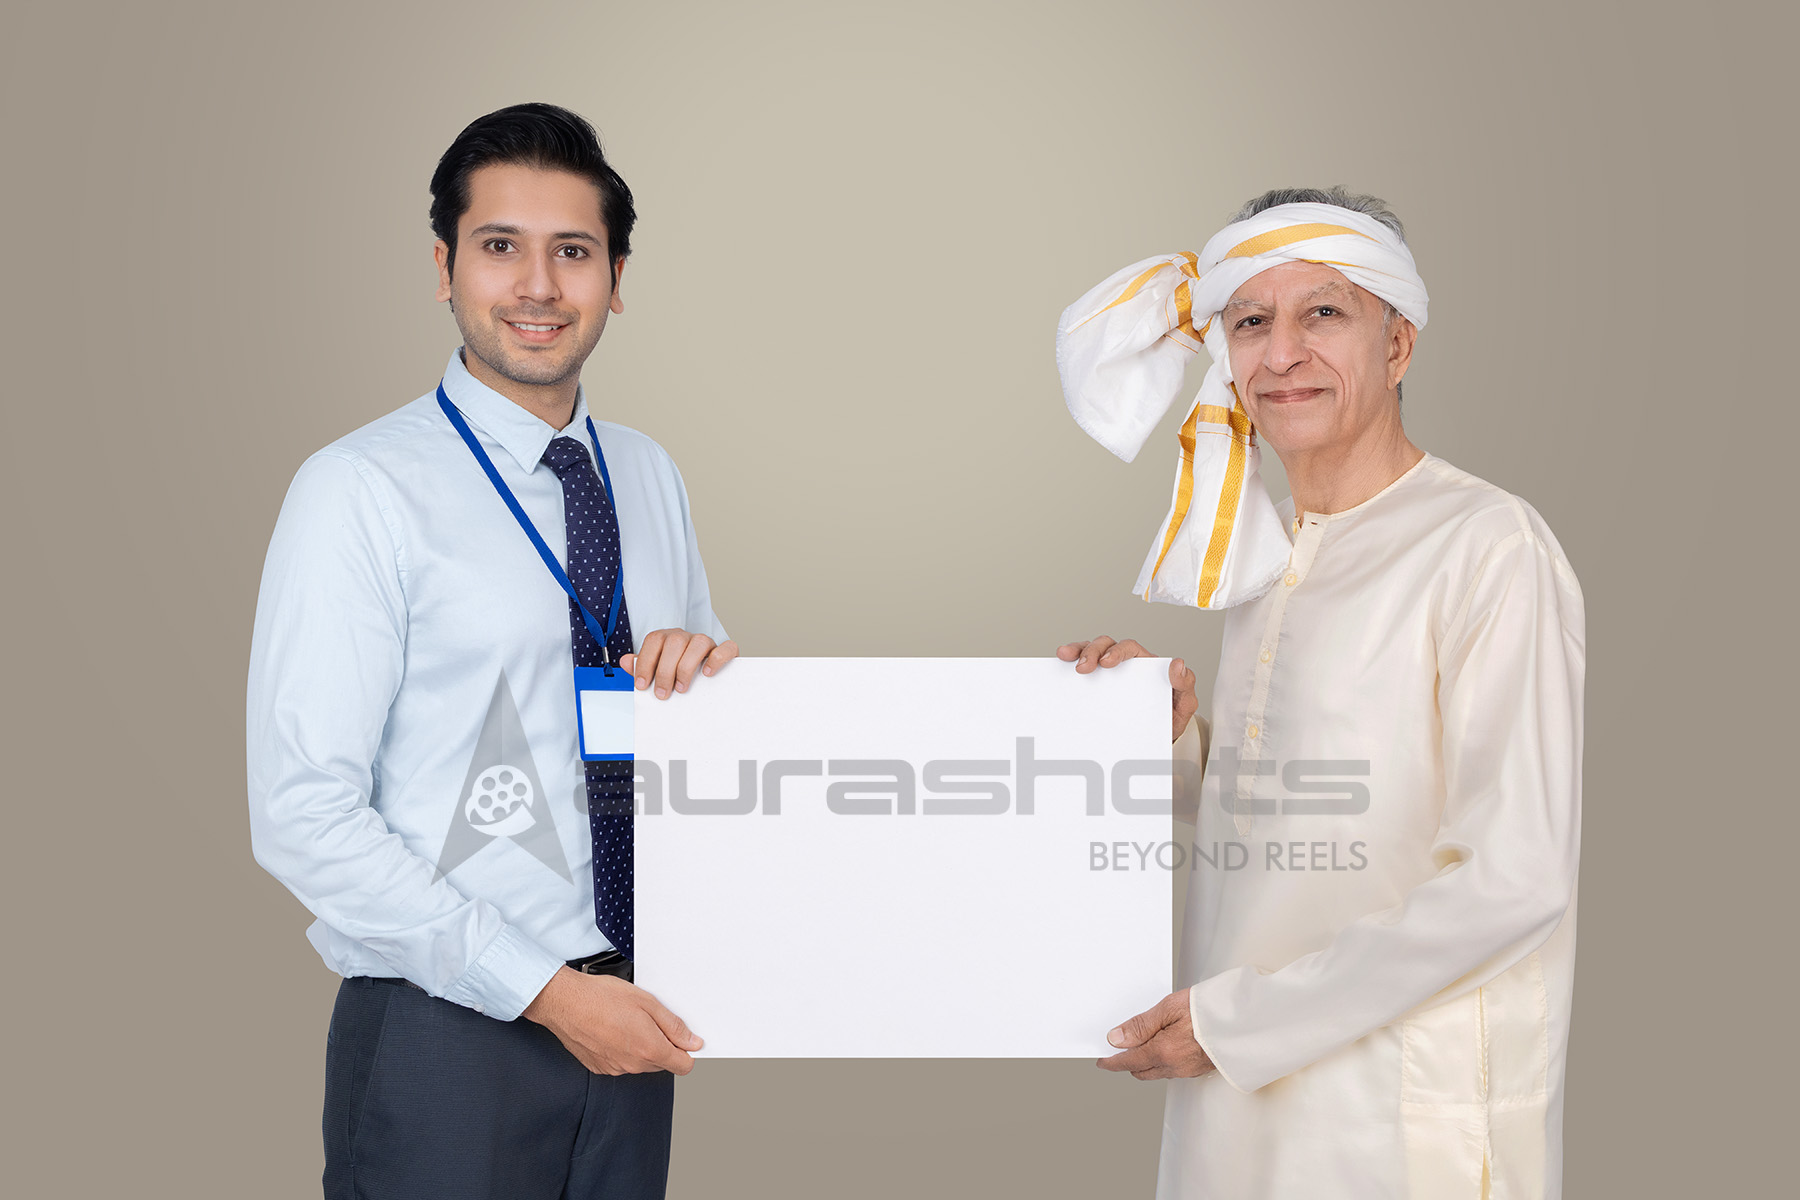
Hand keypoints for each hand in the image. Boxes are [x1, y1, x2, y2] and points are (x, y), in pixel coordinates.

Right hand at [522, 967, 703, 1074]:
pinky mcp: (600, 1067)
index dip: (687, 1051)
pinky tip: (613, 1030)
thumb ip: (673, 1026)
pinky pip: (621, 1063)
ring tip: (627, 1021)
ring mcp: (615, 1068)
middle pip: (662, 1063)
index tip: (683, 1038)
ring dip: (642, 1047)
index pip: (683, 1065)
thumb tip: (692, 1042)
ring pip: (641, 1063)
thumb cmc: (601, 997)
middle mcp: (633, 1065)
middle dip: (663, 1045)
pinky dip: (623, 1050)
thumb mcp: (647, 1002)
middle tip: (649, 1019)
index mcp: (649, 1049)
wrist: (564, 1002)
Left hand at [620, 629, 738, 698]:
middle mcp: (687, 637)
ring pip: (699, 642)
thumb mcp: (657, 670)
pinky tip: (707, 674)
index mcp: (668, 639)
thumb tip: (624, 662)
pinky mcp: (726, 651)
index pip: (654, 640)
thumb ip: (641, 666)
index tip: (642, 684)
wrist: (706, 677)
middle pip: (674, 642)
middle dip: (665, 670)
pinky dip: (717, 659)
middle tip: (662, 693)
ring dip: (686, 667)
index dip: (645, 662)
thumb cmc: (678, 673)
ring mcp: (707, 642)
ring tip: (681, 688)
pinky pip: (726, 647)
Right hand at [1056, 636, 1199, 742]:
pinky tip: (1061, 666)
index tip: (1106, 663)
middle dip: (1092, 651)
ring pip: (1090, 651)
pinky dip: (1070, 664)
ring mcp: (1109, 675)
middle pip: (1105, 645)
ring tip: (1066, 657)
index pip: (1129, 648)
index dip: (1117, 651)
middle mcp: (1125, 665)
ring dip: (1077, 651)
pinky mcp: (1096, 686)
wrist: (1157, 739)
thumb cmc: (1169, 717)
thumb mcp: (1184, 704)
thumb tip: (1178, 664)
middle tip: (1083, 667)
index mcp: (1145, 664)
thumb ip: (1185, 684)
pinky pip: (1081, 671)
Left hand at [1096, 988, 1215, 1080]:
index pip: (1128, 1062)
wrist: (1247, 1017)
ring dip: (1145, 1062)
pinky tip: (1164, 1045)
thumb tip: (1116, 1038)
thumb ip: (1141, 1025)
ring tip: (1141, 1042)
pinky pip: (1172, 1070)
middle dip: (1127, 1062)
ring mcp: (1189, 1070)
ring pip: (1157, 1072)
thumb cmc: (1211, 1007)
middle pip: (1141, 1071)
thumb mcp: (1170, 1007)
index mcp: (1164, 1052)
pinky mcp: (1200, 1069)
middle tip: (1119, 1046)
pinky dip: (1162, 1061)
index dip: (1111, 1062)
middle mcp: (1175, 1066)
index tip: (1102, 1060)